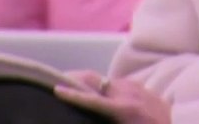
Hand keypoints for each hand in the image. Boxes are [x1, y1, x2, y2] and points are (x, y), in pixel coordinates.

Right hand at [54, 77, 170, 123]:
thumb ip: (107, 121)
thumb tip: (91, 117)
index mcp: (124, 110)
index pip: (92, 99)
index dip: (72, 94)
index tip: (55, 89)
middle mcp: (129, 94)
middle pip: (95, 79)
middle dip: (74, 78)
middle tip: (56, 80)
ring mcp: (137, 88)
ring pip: (106, 80)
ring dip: (89, 82)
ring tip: (73, 86)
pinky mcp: (143, 88)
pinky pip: (118, 84)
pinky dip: (104, 87)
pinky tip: (99, 94)